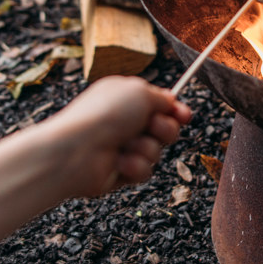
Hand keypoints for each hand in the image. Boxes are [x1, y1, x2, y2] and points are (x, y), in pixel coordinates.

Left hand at [43, 76, 192, 198]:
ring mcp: (121, 147)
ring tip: (127, 146)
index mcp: (124, 98)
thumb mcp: (140, 92)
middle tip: (152, 127)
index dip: (175, 110)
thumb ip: (162, 98)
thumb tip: (172, 102)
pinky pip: (144, 170)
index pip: (158, 104)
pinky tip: (119, 162)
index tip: (185, 115)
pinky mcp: (120, 171)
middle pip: (164, 128)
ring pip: (156, 151)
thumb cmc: (105, 115)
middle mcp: (123, 122)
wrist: (77, 150)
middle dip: (165, 129)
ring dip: (146, 148)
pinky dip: (135, 166)